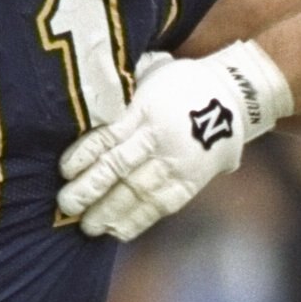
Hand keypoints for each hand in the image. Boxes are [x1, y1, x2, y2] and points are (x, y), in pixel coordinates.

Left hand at [56, 43, 290, 242]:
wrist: (237, 95)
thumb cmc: (183, 81)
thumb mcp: (152, 71)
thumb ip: (122, 85)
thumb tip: (83, 87)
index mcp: (146, 109)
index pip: (108, 135)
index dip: (83, 155)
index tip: (63, 171)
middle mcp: (160, 138)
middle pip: (118, 167)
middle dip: (89, 190)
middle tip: (66, 205)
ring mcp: (177, 163)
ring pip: (137, 192)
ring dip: (110, 211)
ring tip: (88, 226)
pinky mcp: (191, 182)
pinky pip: (161, 206)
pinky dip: (138, 221)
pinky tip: (117, 231)